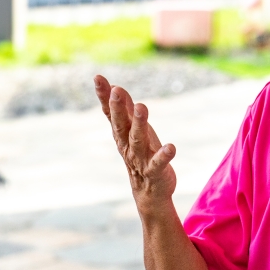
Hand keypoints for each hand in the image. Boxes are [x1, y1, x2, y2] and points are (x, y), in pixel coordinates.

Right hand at [94, 75, 176, 213]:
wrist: (149, 192)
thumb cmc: (141, 154)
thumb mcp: (133, 130)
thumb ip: (125, 110)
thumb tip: (116, 88)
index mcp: (121, 134)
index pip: (109, 113)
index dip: (103, 96)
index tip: (98, 78)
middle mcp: (127, 145)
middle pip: (120, 125)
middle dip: (118, 108)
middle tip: (116, 90)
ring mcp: (140, 158)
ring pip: (137, 140)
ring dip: (139, 123)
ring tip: (142, 106)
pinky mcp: (155, 171)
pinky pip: (158, 162)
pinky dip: (164, 155)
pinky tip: (171, 147)